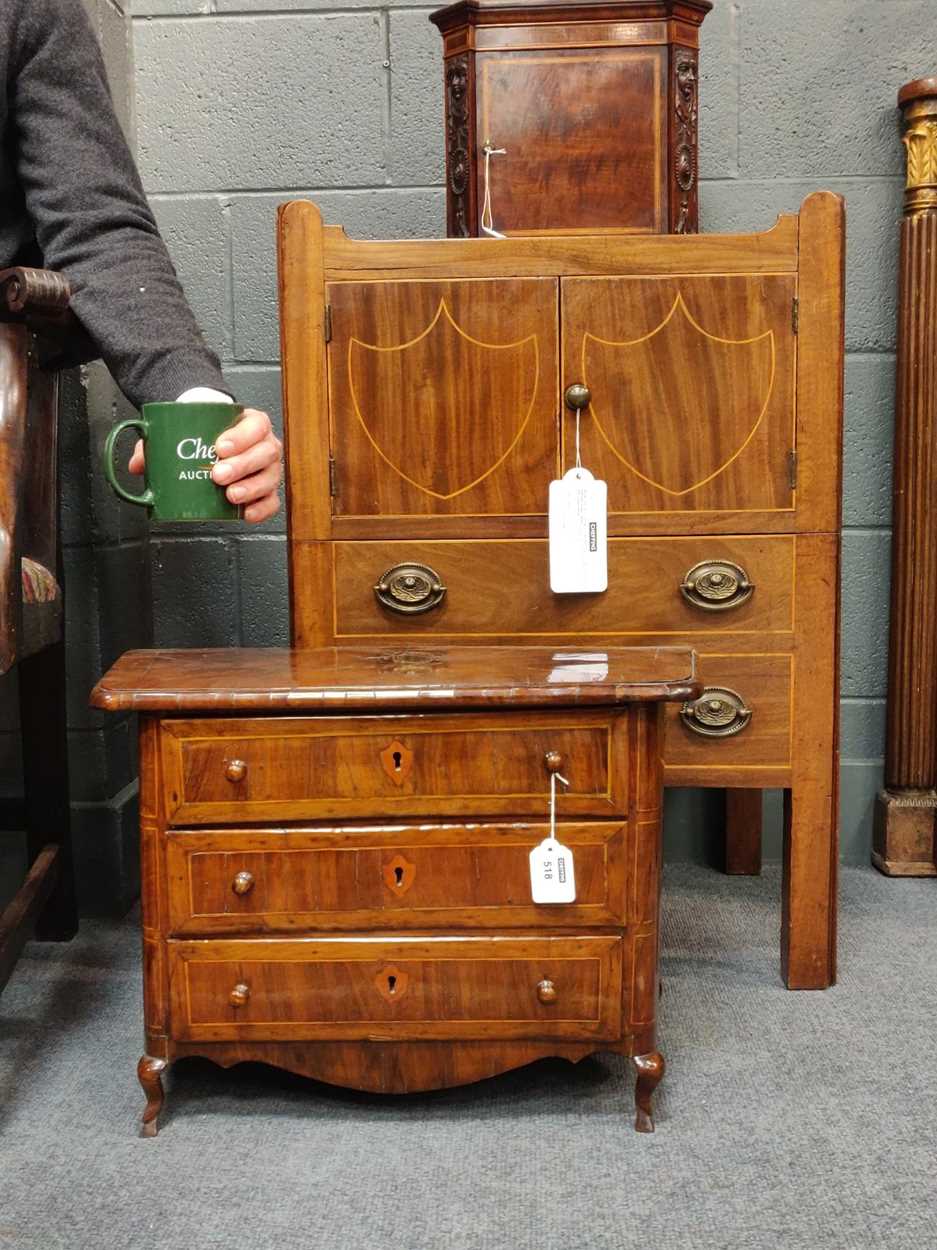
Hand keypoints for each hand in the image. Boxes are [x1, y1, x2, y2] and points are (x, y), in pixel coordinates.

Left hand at [128, 408, 282, 523]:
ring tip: (230, 495)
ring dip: (251, 488)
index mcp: (250, 423)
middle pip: (265, 453)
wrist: (213, 439)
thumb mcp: (184, 430)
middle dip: (242, 465)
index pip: (256, 425)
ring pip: (270, 478)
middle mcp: (264, 444)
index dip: (241, 436)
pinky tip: (246, 513)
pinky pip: (272, 501)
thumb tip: (138, 464)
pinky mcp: (266, 490)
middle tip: (217, 475)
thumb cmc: (204, 435)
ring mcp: (267, 468)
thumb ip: (158, 444)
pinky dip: (262, 508)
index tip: (219, 447)